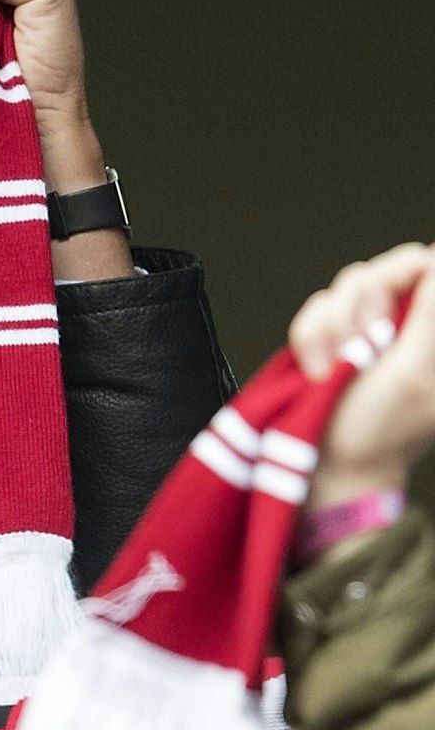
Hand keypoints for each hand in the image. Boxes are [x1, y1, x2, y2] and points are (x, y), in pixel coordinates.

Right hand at [290, 243, 434, 509]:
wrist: (327, 467)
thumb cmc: (376, 428)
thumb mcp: (412, 371)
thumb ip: (429, 315)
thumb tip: (433, 262)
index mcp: (426, 328)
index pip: (416, 264)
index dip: (396, 276)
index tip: (382, 315)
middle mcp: (394, 322)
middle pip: (374, 273)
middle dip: (356, 313)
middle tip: (357, 351)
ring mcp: (357, 333)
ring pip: (337, 293)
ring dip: (328, 333)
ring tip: (330, 370)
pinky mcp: (324, 343)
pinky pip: (309, 314)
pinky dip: (308, 344)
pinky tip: (315, 372)